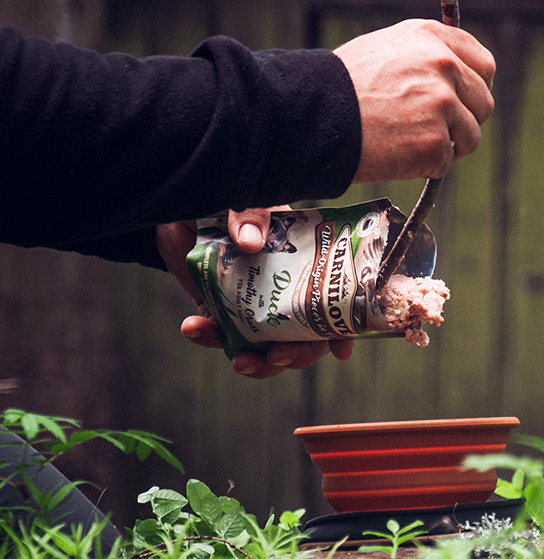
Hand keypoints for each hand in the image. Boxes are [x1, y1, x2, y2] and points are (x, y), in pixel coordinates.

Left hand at [156, 207, 352, 377]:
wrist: (185, 204)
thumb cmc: (229, 196)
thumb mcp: (247, 199)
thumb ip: (251, 213)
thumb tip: (250, 242)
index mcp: (304, 259)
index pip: (334, 298)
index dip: (342, 326)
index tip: (341, 347)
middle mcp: (283, 285)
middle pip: (305, 334)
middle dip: (296, 354)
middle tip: (278, 355)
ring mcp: (253, 300)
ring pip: (267, 346)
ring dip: (258, 363)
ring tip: (240, 361)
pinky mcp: (220, 307)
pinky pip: (221, 335)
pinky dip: (208, 338)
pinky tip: (193, 327)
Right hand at [335, 19, 494, 181]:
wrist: (312, 115)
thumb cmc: (342, 85)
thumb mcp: (389, 49)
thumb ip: (428, 58)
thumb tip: (459, 76)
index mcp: (434, 38)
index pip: (484, 64)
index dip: (474, 86)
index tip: (461, 100)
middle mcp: (444, 66)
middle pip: (483, 102)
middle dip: (463, 119)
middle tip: (432, 128)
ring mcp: (441, 104)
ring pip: (470, 136)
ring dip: (446, 146)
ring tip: (408, 141)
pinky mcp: (434, 141)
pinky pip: (444, 162)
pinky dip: (424, 166)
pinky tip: (395, 153)